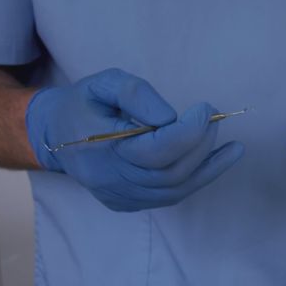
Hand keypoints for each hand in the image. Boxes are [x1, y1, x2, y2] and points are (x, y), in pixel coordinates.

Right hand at [25, 68, 244, 211]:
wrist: (52, 133)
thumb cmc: (83, 102)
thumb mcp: (106, 83)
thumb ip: (138, 94)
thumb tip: (172, 118)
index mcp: (102, 148)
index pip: (156, 151)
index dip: (189, 132)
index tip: (205, 109)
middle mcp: (110, 180)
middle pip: (169, 173)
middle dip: (200, 145)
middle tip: (213, 119)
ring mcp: (117, 196)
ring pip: (173, 191)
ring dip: (207, 168)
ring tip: (232, 149)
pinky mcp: (124, 203)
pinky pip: (166, 197)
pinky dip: (194, 181)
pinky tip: (214, 163)